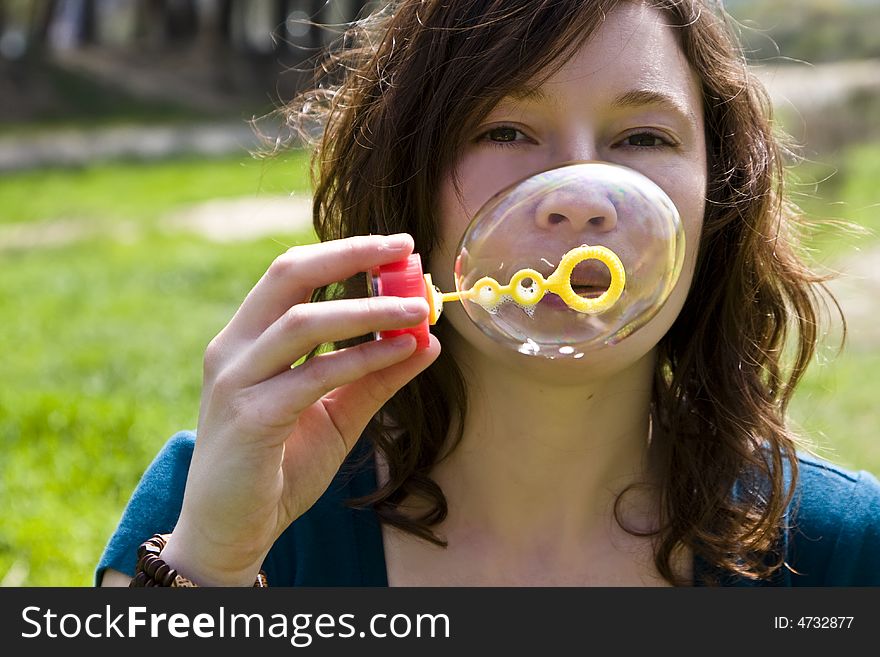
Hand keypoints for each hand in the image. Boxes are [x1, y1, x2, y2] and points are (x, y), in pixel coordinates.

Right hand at [161, 234, 439, 584]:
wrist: (231, 530)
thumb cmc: (278, 467)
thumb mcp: (336, 415)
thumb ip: (377, 376)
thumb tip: (428, 341)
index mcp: (248, 340)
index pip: (293, 274)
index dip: (344, 252)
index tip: (396, 247)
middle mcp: (234, 350)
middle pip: (289, 275)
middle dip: (350, 254)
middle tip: (403, 249)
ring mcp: (237, 381)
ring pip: (304, 321)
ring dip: (369, 310)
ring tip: (417, 311)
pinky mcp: (251, 418)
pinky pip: (314, 374)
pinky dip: (361, 358)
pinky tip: (397, 352)